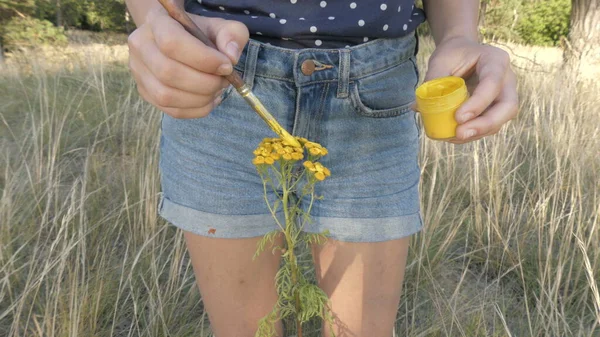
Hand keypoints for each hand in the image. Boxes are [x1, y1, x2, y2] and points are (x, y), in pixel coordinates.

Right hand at [127, 6, 248, 118]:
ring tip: (217, 90)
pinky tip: (210, 99)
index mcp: (156, 22)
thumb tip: (231, 58)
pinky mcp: (146, 93)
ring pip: (166, 96)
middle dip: (204, 83)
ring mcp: (139, 72)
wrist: (177, 39)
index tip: (227, 66)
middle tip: (224, 81)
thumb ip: (231, 35)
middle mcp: (141, 47)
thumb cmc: (198, 33)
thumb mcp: (219, 26)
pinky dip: (197, 110)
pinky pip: (172, 111)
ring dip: (200, 99)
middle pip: (168, 73)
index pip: (172, 43)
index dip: (203, 59)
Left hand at [424, 37, 518, 143]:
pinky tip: (453, 136)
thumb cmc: (453, 54)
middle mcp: (507, 80)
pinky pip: (489, 126)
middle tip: (460, 133)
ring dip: (476, 133)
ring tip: (451, 136)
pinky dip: (472, 133)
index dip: (477, 103)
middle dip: (485, 124)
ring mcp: (504, 96)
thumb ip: (433, 80)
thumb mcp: (441, 60)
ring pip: (500, 121)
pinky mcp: (495, 110)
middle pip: (508, 107)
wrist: (461, 53)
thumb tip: (418, 107)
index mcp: (496, 61)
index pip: (492, 83)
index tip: (458, 118)